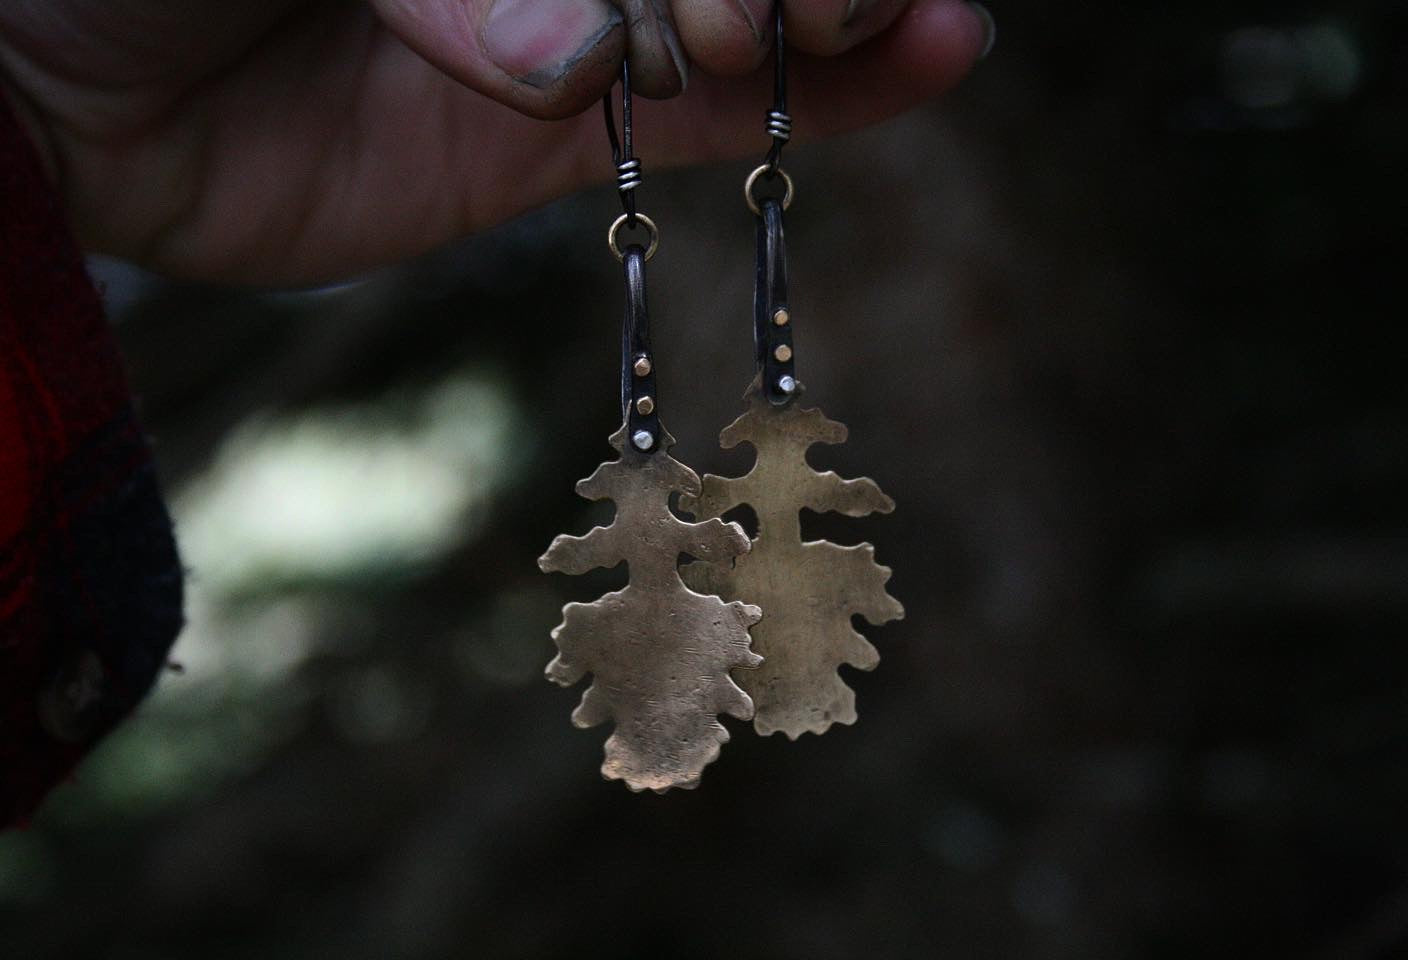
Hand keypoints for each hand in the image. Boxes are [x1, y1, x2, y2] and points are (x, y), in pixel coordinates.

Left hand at [0, 0, 989, 284]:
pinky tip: (930, 56)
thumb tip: (565, 62)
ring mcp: (564, 23)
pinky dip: (811, 104)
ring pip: (741, 15)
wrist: (47, 85)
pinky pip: (701, 124)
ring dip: (837, 12)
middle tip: (779, 3)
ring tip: (880, 14)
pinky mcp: (550, 138)